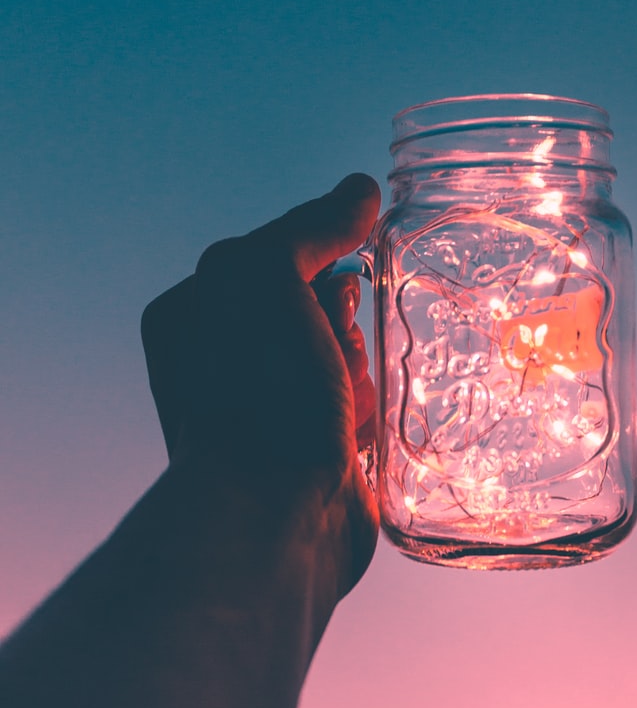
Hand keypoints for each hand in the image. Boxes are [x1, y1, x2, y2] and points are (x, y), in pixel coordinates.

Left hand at [140, 172, 381, 597]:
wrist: (274, 515)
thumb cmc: (252, 394)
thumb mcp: (265, 275)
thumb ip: (309, 227)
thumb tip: (359, 192)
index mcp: (195, 313)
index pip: (277, 249)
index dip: (322, 249)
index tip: (352, 258)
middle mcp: (225, 360)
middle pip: (319, 301)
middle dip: (340, 317)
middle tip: (331, 344)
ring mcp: (270, 406)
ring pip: (347, 350)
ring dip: (358, 364)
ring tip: (342, 397)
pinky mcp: (314, 447)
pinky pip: (362, 400)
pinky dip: (370, 405)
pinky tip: (355, 427)